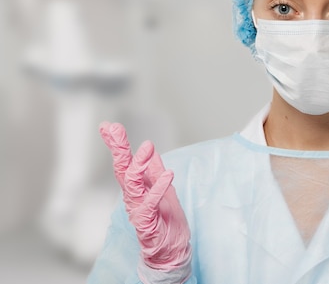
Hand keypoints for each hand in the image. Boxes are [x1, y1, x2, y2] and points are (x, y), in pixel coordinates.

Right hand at [99, 121, 190, 270]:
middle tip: (114, 129)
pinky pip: (150, 204)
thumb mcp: (163, 189)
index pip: (123, 163)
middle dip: (118, 148)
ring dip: (139, 164)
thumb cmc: (165, 222)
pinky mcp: (147, 223)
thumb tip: (148, 149)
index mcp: (136, 189)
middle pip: (122, 170)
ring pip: (132, 185)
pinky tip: (168, 174)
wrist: (170, 252)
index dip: (116, 145)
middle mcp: (133, 198)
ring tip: (147, 146)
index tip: (108, 126)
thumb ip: (154, 171)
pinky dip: (159, 188)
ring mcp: (138, 210)